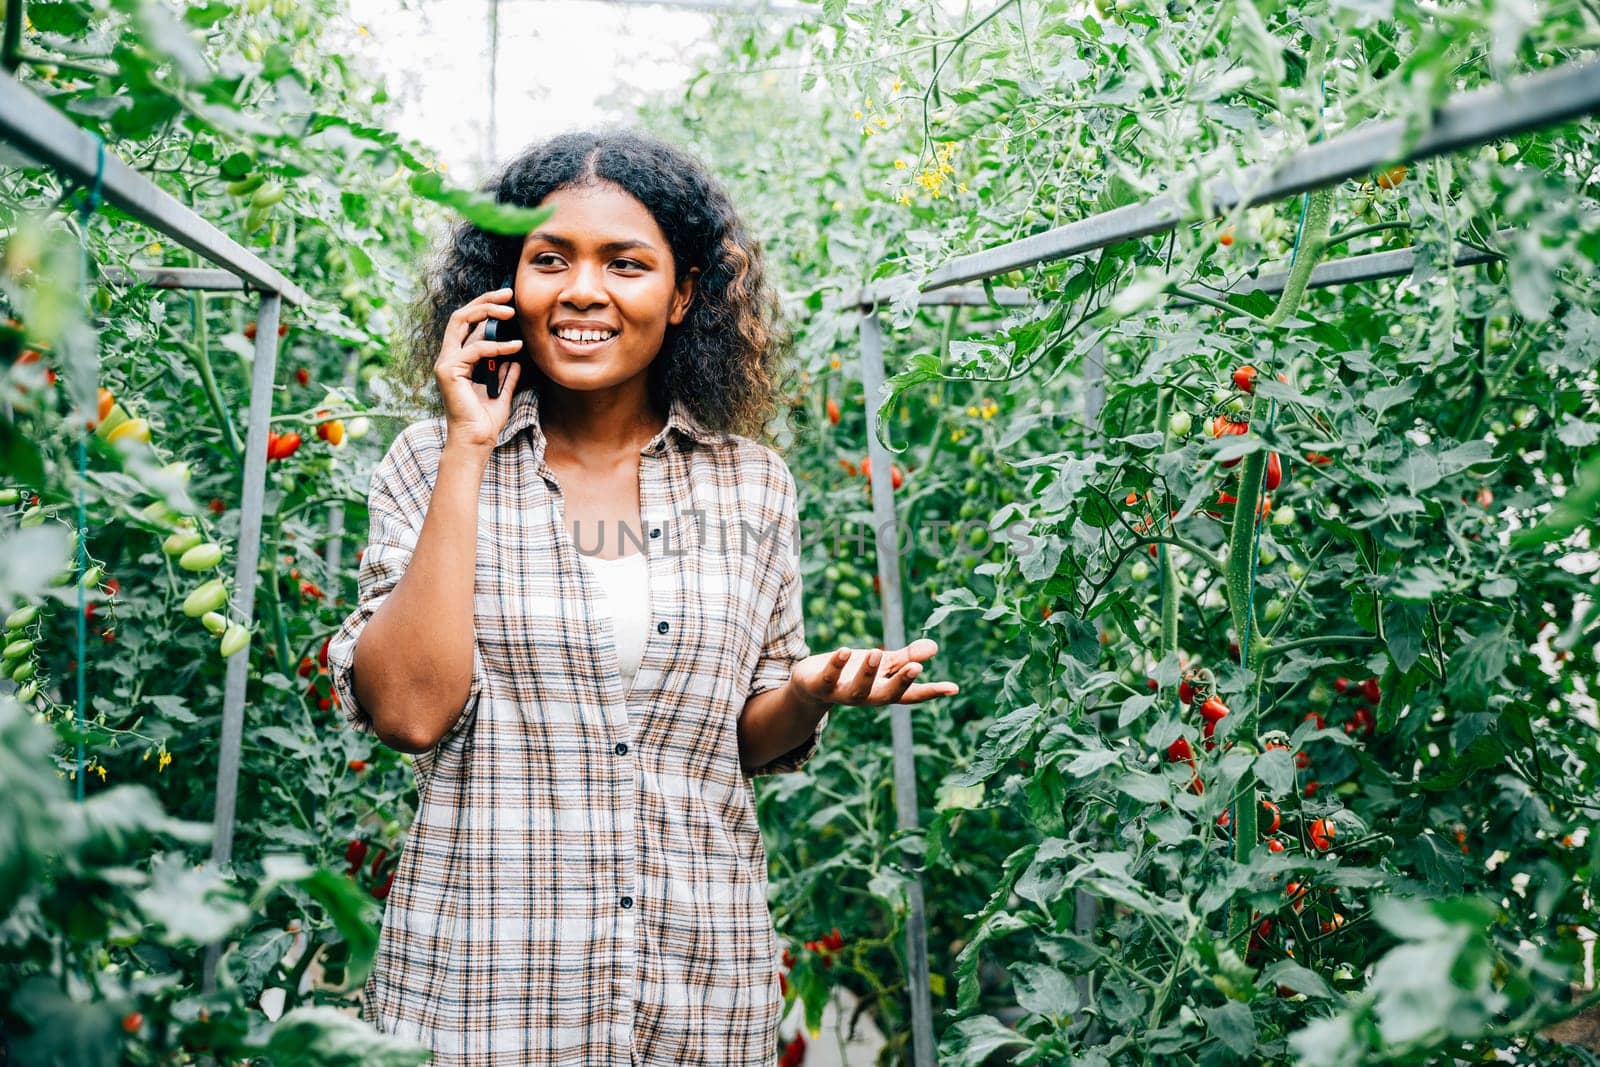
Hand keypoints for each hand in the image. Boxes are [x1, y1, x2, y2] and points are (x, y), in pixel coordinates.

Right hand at [435, 284, 523, 450]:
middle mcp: (449, 358)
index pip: (468, 324)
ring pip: (462, 322)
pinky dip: (497, 346)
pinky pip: (475, 349)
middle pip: (461, 316)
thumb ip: (506, 375)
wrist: (476, 441)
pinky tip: (515, 347)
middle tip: (508, 293)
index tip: (508, 300)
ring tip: (512, 312)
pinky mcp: (448, 372)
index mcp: (459, 361)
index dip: (485, 307)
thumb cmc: (486, 421)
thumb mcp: (502, 392)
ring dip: (488, 313)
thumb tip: (515, 361)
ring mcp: (446, 363)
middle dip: (484, 300)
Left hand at [791, 638, 958, 708]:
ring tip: (877, 652)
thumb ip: (906, 656)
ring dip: (868, 673)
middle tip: (916, 667)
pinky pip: (829, 677)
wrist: (811, 684)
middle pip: (887, 695)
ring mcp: (843, 693)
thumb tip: (934, 646)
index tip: (953, 688)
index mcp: (884, 691)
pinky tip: (845, 650)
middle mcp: (866, 697)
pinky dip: (836, 665)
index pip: (911, 695)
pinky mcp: (821, 685)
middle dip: (901, 682)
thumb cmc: (853, 672)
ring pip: (857, 690)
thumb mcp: (882, 663)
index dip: (932, 692)